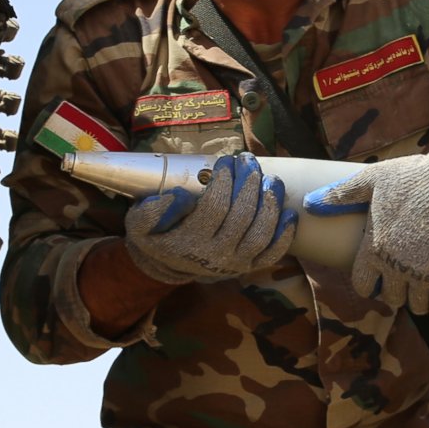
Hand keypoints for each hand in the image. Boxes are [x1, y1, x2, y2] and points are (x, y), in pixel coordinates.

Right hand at [122, 152, 296, 284]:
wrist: (166, 264)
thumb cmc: (156, 235)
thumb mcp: (139, 222)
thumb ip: (153, 210)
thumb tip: (181, 196)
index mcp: (189, 243)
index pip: (215, 207)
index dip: (224, 181)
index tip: (225, 161)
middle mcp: (216, 256)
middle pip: (242, 216)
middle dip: (249, 183)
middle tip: (249, 161)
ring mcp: (236, 264)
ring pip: (261, 233)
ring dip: (270, 203)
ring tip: (271, 179)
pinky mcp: (249, 266)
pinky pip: (273, 253)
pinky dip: (285, 235)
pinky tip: (289, 213)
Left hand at [303, 137, 428, 318]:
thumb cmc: (415, 177)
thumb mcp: (373, 180)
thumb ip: (342, 194)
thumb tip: (309, 203)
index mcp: (374, 247)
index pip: (363, 285)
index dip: (371, 284)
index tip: (381, 278)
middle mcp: (395, 265)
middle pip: (391, 298)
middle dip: (397, 290)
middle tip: (406, 279)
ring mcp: (422, 273)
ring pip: (416, 305)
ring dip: (419, 299)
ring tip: (425, 286)